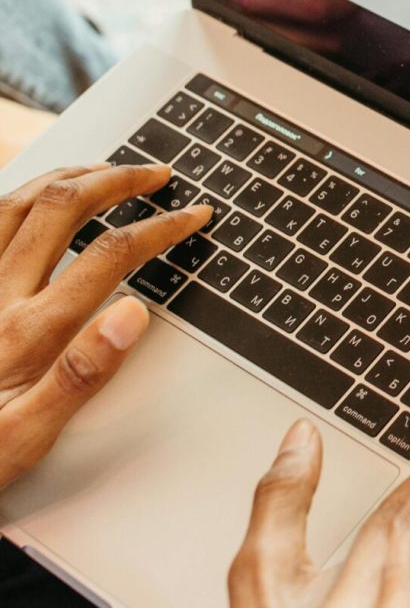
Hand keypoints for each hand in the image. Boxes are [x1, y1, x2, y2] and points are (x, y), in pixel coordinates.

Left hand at [0, 162, 211, 488]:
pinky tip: (36, 199)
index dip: (161, 227)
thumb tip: (134, 312)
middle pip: (63, 207)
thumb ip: (82, 374)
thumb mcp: (25, 438)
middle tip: (156, 174)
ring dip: (69, 176)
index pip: (111, 253)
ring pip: (19, 202)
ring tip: (105, 169)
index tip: (192, 216)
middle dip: (118, 180)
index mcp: (27, 331)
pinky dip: (20, 196)